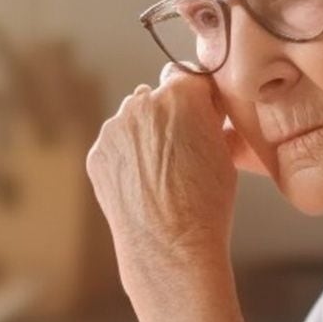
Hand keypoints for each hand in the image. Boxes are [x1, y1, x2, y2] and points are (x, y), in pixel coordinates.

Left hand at [86, 64, 240, 300]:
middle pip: (155, 97)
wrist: (170, 246)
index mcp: (181, 95)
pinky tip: (141, 184)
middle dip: (167, 115)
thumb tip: (206, 111)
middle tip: (180, 150)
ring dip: (143, 135)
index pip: (187, 75)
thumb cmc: (207, 203)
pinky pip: (115, 145)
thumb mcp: (225, 152)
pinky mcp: (97, 153)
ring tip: (161, 173)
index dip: (195, 95)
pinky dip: (125, 158)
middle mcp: (142, 103)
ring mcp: (114, 128)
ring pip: (131, 120)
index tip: (200, 113)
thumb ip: (211, 120)